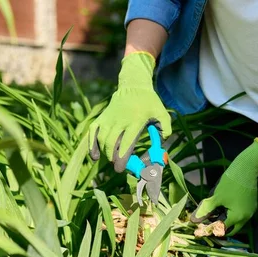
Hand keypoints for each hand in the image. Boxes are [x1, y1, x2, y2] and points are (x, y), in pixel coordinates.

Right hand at [88, 51, 171, 172]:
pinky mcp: (101, 117)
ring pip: (101, 139)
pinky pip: (93, 132)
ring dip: (104, 153)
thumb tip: (160, 148)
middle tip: (118, 166)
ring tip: (111, 160)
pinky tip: (94, 156)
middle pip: (111, 143)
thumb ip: (165, 131)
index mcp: (135, 120)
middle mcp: (120, 120)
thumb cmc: (150, 103)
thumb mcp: (162, 114)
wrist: (134, 86)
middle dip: (113, 158)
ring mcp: (109, 118)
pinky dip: (91, 145)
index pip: (126, 142)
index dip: (122, 157)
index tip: (121, 168)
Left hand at [190, 138, 257, 234]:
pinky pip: (240, 215)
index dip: (210, 230)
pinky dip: (231, 214)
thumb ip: (205, 210)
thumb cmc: (230, 183)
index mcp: (237, 217)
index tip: (201, 229)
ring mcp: (250, 211)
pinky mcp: (251, 205)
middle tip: (208, 224)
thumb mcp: (216, 197)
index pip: (221, 230)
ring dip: (225, 221)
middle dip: (219, 228)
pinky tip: (223, 208)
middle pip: (230, 229)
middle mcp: (246, 217)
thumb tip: (193, 220)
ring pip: (236, 222)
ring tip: (214, 215)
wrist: (247, 168)